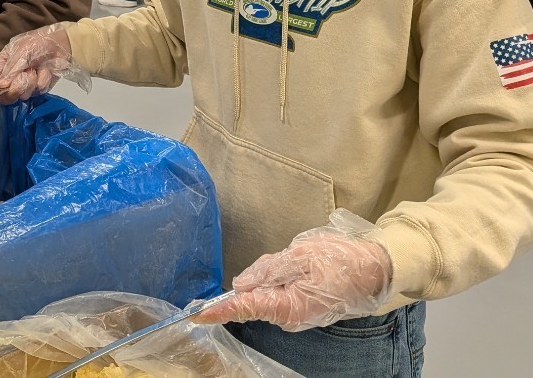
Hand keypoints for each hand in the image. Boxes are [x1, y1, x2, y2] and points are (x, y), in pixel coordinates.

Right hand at [0, 22, 89, 107]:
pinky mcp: (37, 88)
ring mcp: (24, 84)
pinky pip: (37, 91)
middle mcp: (11, 75)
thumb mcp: (23, 50)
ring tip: (37, 69)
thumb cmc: (39, 43)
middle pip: (5, 93)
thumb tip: (2, 85)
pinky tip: (46, 71)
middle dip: (16, 87)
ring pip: (22, 94)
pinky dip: (42, 80)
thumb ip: (12, 68)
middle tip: (25, 76)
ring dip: (31, 82)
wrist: (62, 45)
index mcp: (3, 63)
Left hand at [196, 210, 392, 331]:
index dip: (220, 310)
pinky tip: (300, 266)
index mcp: (289, 307)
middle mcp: (290, 317)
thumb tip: (240, 284)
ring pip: (267, 292)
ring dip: (272, 274)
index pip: (246, 307)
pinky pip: (280, 291)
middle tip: (285, 258)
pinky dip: (280, 277)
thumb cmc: (341, 260)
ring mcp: (297, 313)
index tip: (198, 314)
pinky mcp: (302, 306)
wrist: (376, 269)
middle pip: (254, 297)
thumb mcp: (301, 257)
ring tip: (300, 260)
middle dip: (256, 278)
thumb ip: (268, 270)